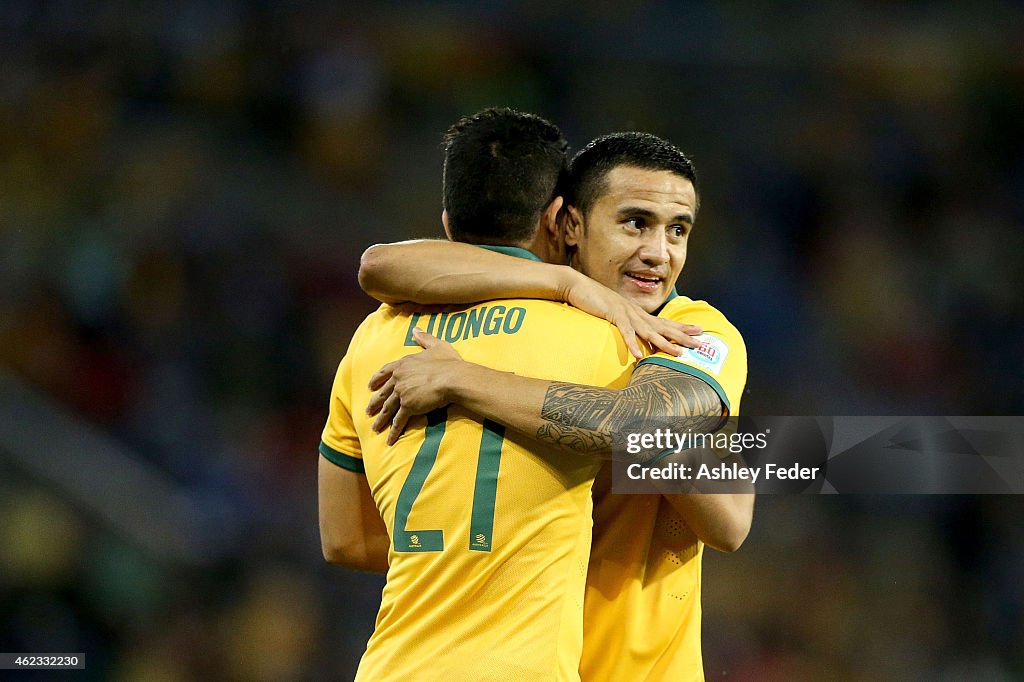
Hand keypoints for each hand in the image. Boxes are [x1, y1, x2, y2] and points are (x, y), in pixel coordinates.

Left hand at [367, 328, 463, 444]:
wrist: (453, 377)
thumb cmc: (449, 362)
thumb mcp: (436, 345)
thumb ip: (424, 338)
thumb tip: (415, 329)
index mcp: (404, 364)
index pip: (385, 371)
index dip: (377, 379)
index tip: (370, 386)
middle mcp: (399, 378)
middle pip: (383, 393)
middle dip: (375, 403)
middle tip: (368, 411)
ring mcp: (402, 392)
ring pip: (388, 408)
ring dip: (381, 420)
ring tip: (375, 428)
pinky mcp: (408, 406)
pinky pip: (398, 420)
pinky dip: (393, 431)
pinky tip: (389, 440)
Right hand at [562, 273, 701, 358]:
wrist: (577, 285)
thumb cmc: (594, 300)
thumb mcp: (613, 312)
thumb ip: (624, 321)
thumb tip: (632, 333)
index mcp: (637, 313)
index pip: (664, 322)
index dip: (681, 328)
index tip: (699, 332)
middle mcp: (636, 313)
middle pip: (663, 326)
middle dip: (682, 336)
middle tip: (700, 343)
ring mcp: (625, 313)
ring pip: (649, 331)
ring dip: (664, 343)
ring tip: (678, 354)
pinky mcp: (613, 315)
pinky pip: (625, 332)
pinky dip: (632, 344)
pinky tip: (638, 356)